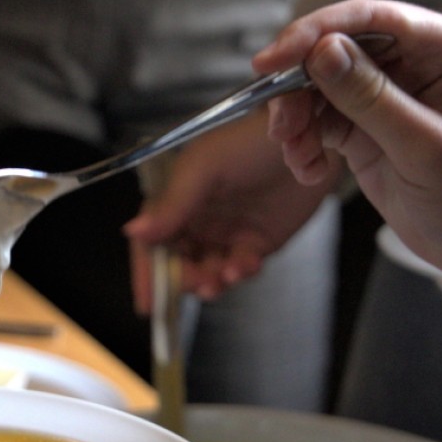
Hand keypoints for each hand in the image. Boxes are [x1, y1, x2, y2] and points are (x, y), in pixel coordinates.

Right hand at [123, 116, 335, 302]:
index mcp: (175, 201)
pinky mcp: (255, 244)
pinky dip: (239, 273)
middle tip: (198, 283)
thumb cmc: (249, 144)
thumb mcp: (203, 169)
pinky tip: (246, 265)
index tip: (148, 301)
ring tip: (223, 278)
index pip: (151, 242)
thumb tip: (133, 232)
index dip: (148, 272)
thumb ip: (171, 205)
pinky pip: (239, 270)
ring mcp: (225, 234)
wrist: (308, 140)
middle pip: (177, 264)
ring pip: (206, 272)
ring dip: (211, 282)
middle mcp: (196, 221)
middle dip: (183, 280)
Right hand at [256, 0, 441, 285]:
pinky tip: (310, 171)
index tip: (271, 63)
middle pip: (336, 50)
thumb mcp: (430, 150)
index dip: (314, 35)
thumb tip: (322, 53)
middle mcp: (417, 65)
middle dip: (299, 86)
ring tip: (298, 158)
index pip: (369, 20)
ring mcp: (392, 100)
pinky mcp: (373, 133)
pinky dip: (306, 144)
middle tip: (282, 129)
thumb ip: (373, 100)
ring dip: (298, 120)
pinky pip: (324, 123)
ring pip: (322, 88)